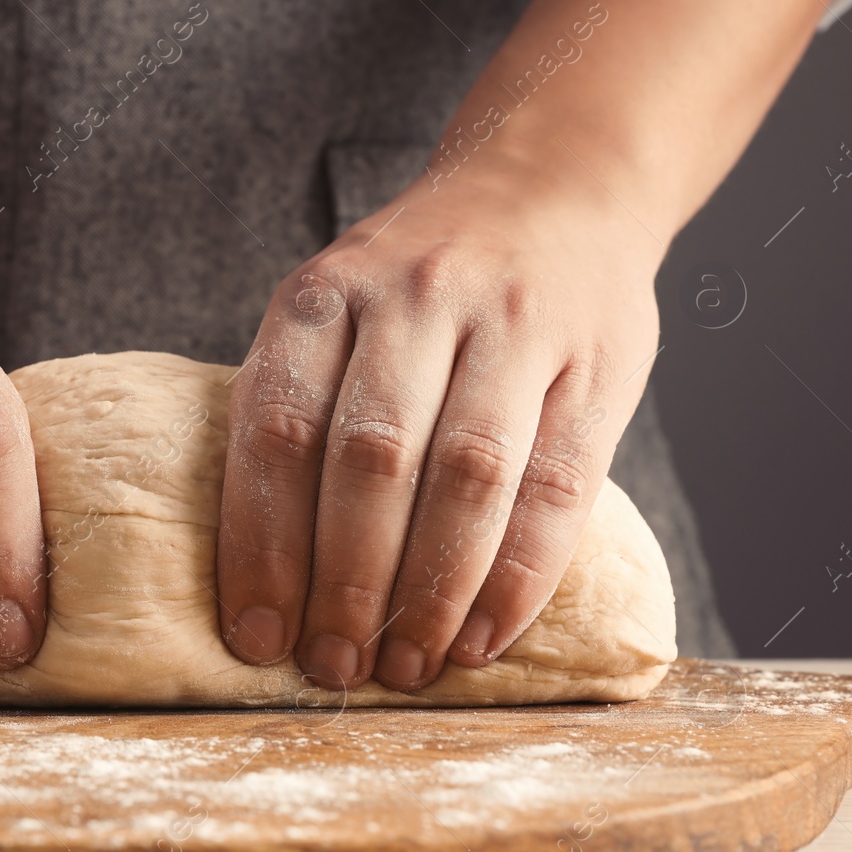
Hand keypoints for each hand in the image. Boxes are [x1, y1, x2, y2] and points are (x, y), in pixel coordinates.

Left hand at [218, 161, 661, 690]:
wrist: (555, 183)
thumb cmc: (418, 281)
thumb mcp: (335, 305)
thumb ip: (300, 402)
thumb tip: (262, 570)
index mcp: (324, 291)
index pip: (276, 429)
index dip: (262, 545)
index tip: (256, 634)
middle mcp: (414, 298)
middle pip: (369, 461)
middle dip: (344, 583)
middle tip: (331, 666)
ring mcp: (512, 325)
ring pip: (465, 478)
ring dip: (430, 592)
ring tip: (406, 667)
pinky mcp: (595, 364)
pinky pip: (558, 487)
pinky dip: (519, 576)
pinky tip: (482, 638)